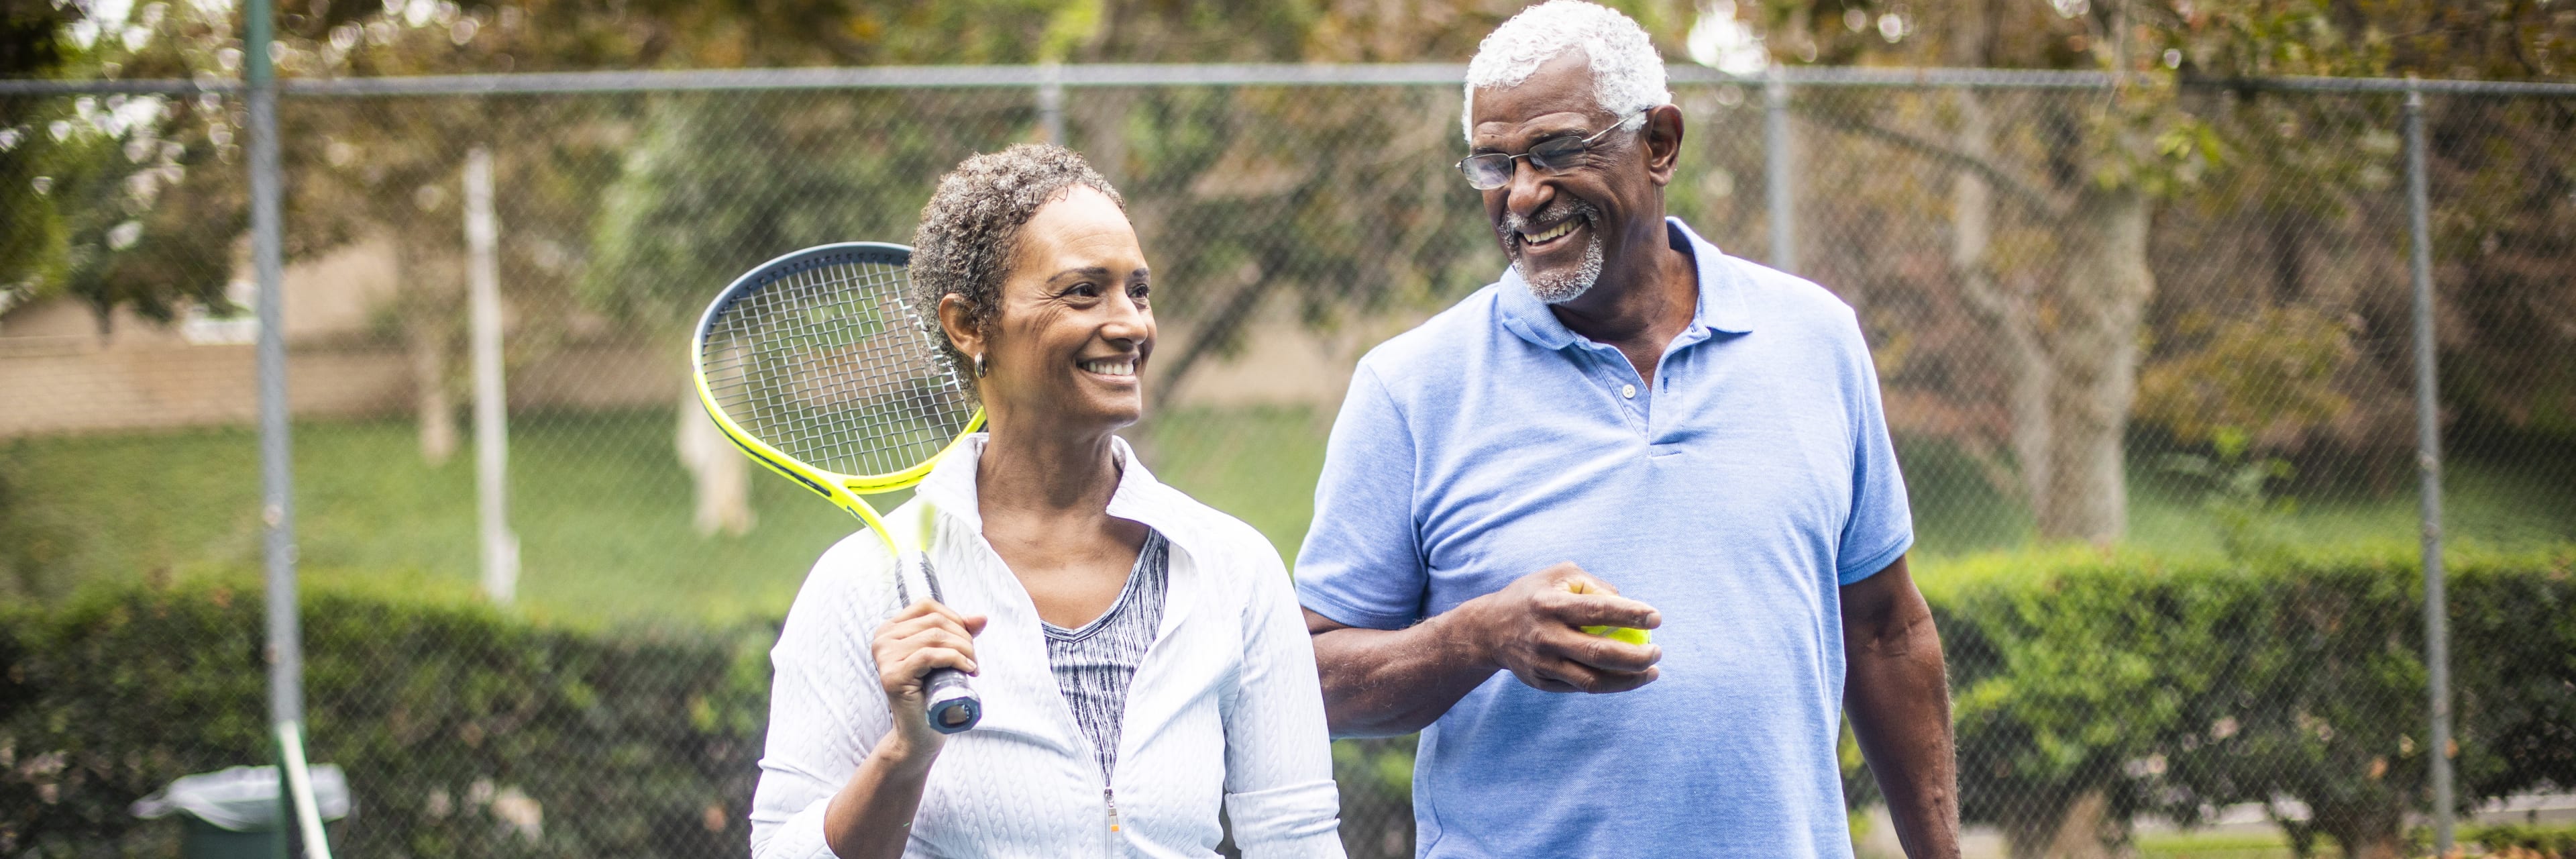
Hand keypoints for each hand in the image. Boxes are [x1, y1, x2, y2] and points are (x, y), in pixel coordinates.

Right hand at [870, 600, 987, 760]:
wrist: (919, 732)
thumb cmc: (932, 693)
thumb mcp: (945, 657)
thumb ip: (959, 634)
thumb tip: (981, 617)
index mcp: (889, 630)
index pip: (927, 606)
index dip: (954, 618)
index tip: (968, 640)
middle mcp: (882, 640)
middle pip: (934, 621)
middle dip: (963, 637)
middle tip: (973, 659)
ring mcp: (884, 657)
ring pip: (935, 636)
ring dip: (964, 649)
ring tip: (972, 666)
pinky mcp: (893, 675)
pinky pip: (930, 655)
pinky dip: (955, 659)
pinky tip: (968, 670)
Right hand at [1455, 562, 1662, 693]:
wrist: (1488, 630)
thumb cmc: (1533, 596)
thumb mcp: (1557, 575)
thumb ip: (1593, 584)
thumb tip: (1626, 603)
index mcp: (1549, 604)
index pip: (1597, 610)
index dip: (1631, 614)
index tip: (1657, 617)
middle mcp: (1545, 636)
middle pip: (1599, 653)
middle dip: (1636, 656)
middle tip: (1658, 652)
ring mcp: (1542, 664)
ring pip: (1593, 680)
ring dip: (1628, 679)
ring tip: (1653, 672)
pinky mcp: (1542, 683)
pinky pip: (1581, 688)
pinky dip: (1609, 685)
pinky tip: (1627, 677)